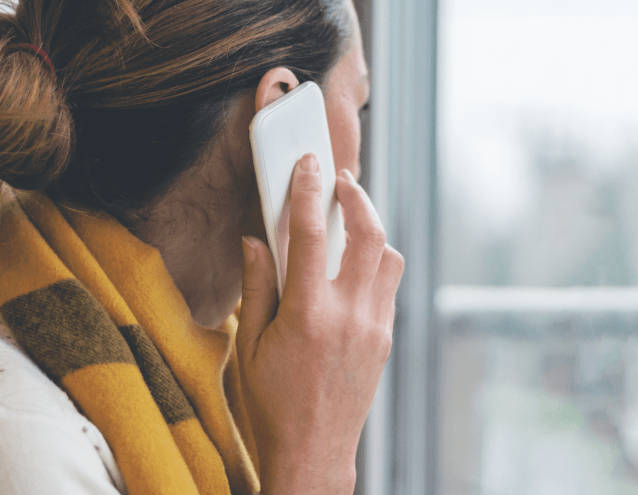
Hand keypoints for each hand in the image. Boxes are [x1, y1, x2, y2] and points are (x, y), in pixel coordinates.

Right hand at [236, 153, 403, 494]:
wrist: (313, 453)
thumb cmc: (271, 404)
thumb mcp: (247, 346)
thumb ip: (255, 287)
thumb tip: (255, 240)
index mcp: (307, 314)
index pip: (310, 235)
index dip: (308, 192)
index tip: (308, 164)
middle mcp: (349, 316)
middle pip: (369, 235)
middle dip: (358, 197)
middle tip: (343, 180)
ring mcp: (374, 327)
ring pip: (390, 258)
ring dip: (373, 231)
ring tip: (351, 221)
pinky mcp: (385, 340)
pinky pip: (389, 287)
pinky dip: (375, 264)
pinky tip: (353, 267)